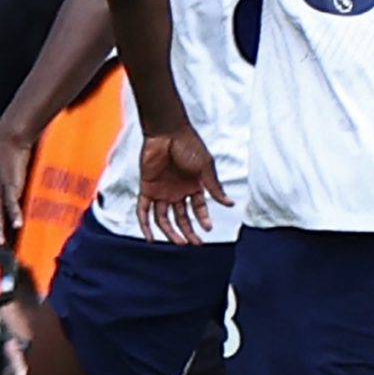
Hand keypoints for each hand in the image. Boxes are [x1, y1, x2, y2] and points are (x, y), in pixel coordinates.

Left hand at [137, 125, 230, 245]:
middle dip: (188, 231)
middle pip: (181, 217)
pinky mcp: (147, 188)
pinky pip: (143, 210)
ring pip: (163, 218)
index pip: (198, 208)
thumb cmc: (188, 145)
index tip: (208, 229)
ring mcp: (161, 191)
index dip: (203, 219)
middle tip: (195, 243)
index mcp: (192, 186)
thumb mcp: (205, 168)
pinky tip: (149, 238)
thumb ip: (215, 188)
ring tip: (179, 242)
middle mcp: (176, 191)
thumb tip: (230, 204)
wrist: (167, 131)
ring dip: (170, 232)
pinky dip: (145, 224)